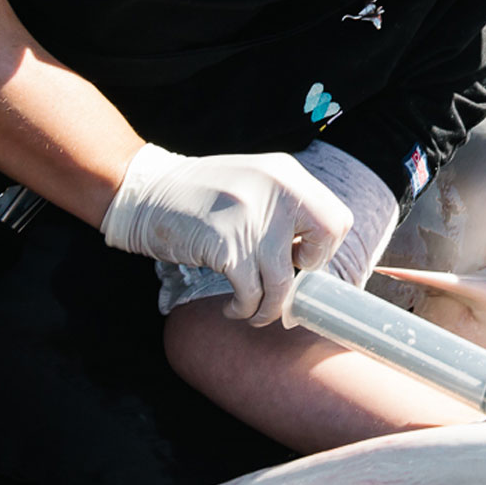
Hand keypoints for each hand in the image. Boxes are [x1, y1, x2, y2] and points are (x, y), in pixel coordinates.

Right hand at [102, 144, 352, 324]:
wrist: (146, 193)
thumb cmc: (200, 197)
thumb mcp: (253, 184)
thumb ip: (285, 209)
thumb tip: (315, 258)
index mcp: (287, 174)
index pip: (338, 217)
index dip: (324, 247)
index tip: (299, 257)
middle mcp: (278, 189)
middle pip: (329, 238)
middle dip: (311, 270)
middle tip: (284, 279)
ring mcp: (253, 216)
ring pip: (285, 280)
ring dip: (271, 307)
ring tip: (255, 310)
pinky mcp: (226, 245)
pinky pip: (252, 294)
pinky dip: (245, 309)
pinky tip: (234, 307)